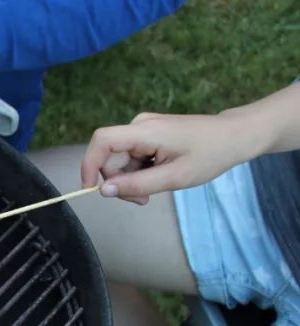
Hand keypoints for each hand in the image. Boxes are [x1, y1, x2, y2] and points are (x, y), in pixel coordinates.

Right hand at [81, 112, 259, 202]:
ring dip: (130, 180)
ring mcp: (144, 128)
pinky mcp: (149, 134)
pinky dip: (139, 172)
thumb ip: (137, 185)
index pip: (102, 141)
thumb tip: (103, 191)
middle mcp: (140, 125)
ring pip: (120, 160)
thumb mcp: (174, 177)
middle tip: (141, 200)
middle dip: (119, 182)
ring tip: (153, 191)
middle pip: (110, 156)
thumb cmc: (211, 154)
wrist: (235, 136)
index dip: (89, 164)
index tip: (91, 189)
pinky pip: (131, 156)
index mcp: (145, 131)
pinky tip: (157, 177)